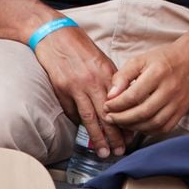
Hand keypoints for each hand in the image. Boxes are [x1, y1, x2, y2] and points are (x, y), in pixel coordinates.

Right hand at [34, 25, 126, 156]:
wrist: (57, 36)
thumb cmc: (81, 48)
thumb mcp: (102, 61)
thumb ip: (111, 80)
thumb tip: (120, 102)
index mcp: (106, 73)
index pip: (120, 102)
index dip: (126, 119)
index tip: (132, 134)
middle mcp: (93, 81)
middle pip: (106, 114)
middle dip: (114, 135)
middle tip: (121, 150)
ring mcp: (76, 87)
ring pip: (89, 118)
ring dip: (98, 137)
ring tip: (104, 152)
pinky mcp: (62, 91)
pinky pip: (72, 112)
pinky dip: (78, 124)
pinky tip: (85, 136)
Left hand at [103, 39, 188, 133]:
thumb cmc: (165, 58)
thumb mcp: (142, 59)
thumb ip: (123, 75)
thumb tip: (110, 95)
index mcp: (158, 73)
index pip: (133, 95)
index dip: (116, 104)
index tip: (106, 105)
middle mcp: (170, 89)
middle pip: (142, 112)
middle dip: (121, 119)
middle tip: (109, 118)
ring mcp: (178, 102)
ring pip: (153, 124)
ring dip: (133, 127)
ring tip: (121, 122)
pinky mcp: (182, 111)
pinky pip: (164, 128)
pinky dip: (148, 130)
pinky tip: (138, 125)